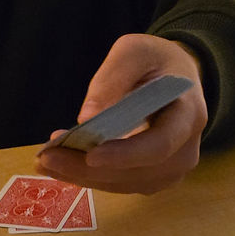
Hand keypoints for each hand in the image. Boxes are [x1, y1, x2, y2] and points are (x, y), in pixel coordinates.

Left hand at [35, 35, 206, 194]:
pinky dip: (87, 177)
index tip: (90, 154)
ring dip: (80, 176)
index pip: (158, 146)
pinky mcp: (152, 182)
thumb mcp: (135, 51)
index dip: (124, 154)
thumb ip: (113, 77)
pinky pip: (118, 185)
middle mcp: (184, 153)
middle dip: (86, 168)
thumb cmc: (157, 63)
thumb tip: (86, 118)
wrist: (177, 83)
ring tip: (45, 161)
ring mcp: (170, 173)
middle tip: (47, 157)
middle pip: (133, 172)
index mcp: (188, 115)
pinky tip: (60, 166)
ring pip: (121, 184)